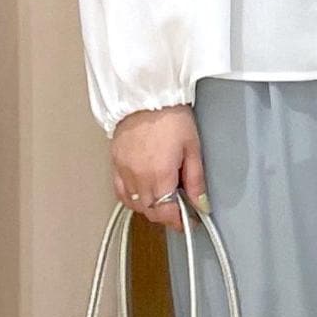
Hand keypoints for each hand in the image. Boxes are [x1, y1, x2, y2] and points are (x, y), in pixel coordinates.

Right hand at [111, 104, 207, 231]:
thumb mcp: (192, 148)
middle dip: (166, 215)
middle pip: (151, 212)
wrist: (146, 96)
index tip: (188, 219)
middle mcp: (139, 178)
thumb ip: (196, 180)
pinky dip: (132, 198)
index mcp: (160, 176)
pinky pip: (121, 192)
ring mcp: (125, 172)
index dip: (179, 221)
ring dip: (150, 207)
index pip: (167, 213)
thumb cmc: (170, 116)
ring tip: (163, 197)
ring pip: (136, 205)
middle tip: (179, 209)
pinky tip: (142, 192)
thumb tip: (201, 203)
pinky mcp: (115, 163)